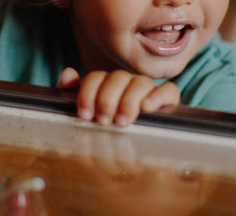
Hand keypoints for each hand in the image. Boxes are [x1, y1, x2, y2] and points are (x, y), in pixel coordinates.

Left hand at [58, 68, 179, 126]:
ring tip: (122, 120)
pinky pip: (168, 90)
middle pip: (118, 77)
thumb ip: (74, 93)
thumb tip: (67, 74)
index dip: (88, 93)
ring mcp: (148, 90)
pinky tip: (147, 107)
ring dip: (129, 99)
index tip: (84, 114)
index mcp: (108, 84)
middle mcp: (128, 83)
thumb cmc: (108, 131)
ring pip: (141, 81)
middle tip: (103, 120)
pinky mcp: (168, 101)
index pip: (98, 77)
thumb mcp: (89, 114)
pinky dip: (158, 95)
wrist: (137, 160)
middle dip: (107, 99)